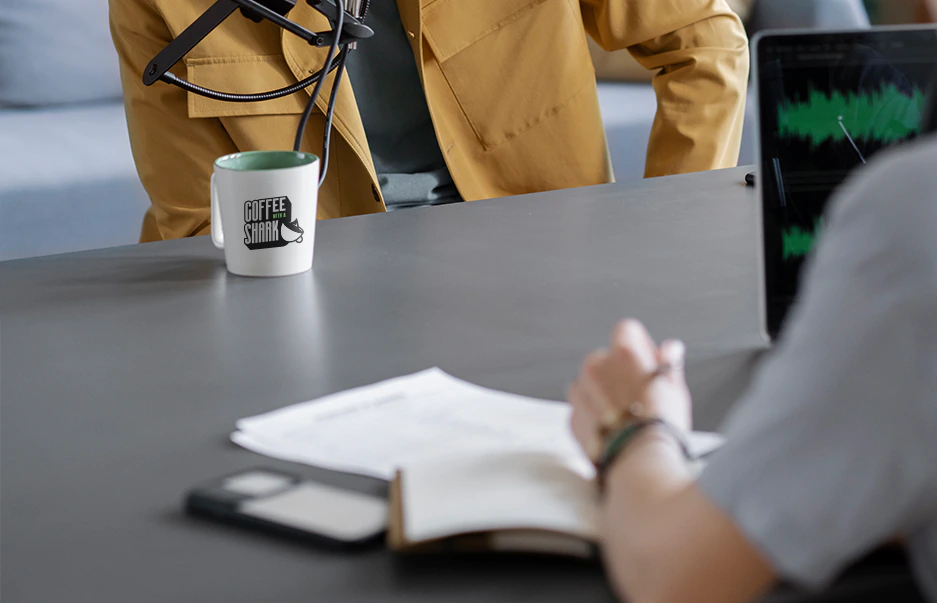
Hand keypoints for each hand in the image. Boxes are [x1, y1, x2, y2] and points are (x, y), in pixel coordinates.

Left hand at [568, 319, 691, 461]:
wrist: (639, 462)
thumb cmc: (662, 424)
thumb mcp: (675, 389)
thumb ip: (669, 363)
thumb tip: (670, 348)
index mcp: (623, 353)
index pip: (627, 330)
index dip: (640, 345)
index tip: (649, 363)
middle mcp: (596, 366)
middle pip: (605, 359)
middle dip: (618, 372)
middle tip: (638, 396)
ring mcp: (579, 392)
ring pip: (589, 384)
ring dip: (602, 394)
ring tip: (625, 417)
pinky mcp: (572, 418)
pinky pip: (582, 410)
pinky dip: (593, 417)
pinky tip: (613, 432)